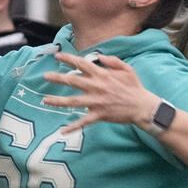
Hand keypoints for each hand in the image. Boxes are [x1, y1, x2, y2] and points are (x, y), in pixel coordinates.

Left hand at [41, 53, 159, 133]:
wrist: (143, 107)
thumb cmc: (135, 87)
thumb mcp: (126, 69)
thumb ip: (112, 60)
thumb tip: (99, 56)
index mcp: (102, 75)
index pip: (82, 64)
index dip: (69, 59)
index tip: (57, 56)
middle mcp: (97, 87)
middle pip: (73, 81)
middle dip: (57, 78)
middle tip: (45, 76)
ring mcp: (97, 101)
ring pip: (73, 101)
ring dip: (58, 101)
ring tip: (44, 100)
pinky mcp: (99, 114)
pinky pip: (84, 122)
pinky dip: (73, 126)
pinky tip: (62, 131)